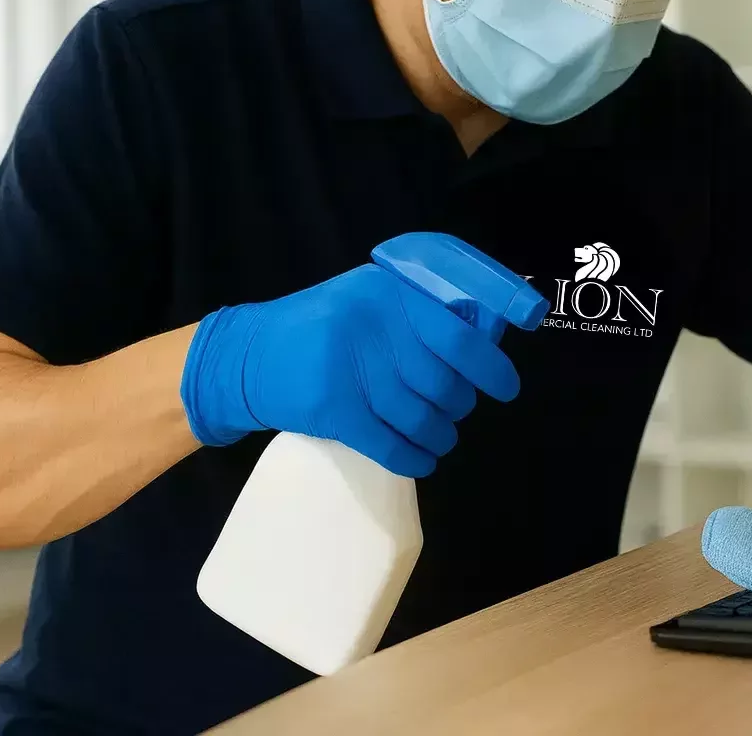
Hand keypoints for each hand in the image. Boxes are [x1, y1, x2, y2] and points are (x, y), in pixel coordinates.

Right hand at [179, 262, 518, 476]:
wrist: (245, 354)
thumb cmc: (321, 327)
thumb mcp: (369, 299)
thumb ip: (418, 313)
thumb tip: (484, 344)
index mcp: (389, 291)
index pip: (458, 335)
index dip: (490, 367)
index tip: (506, 388)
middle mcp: (372, 323)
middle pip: (441, 382)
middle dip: (459, 405)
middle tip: (457, 412)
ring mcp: (349, 365)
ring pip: (418, 417)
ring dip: (439, 436)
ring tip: (441, 438)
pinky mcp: (330, 407)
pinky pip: (387, 443)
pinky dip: (412, 457)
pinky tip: (422, 460)